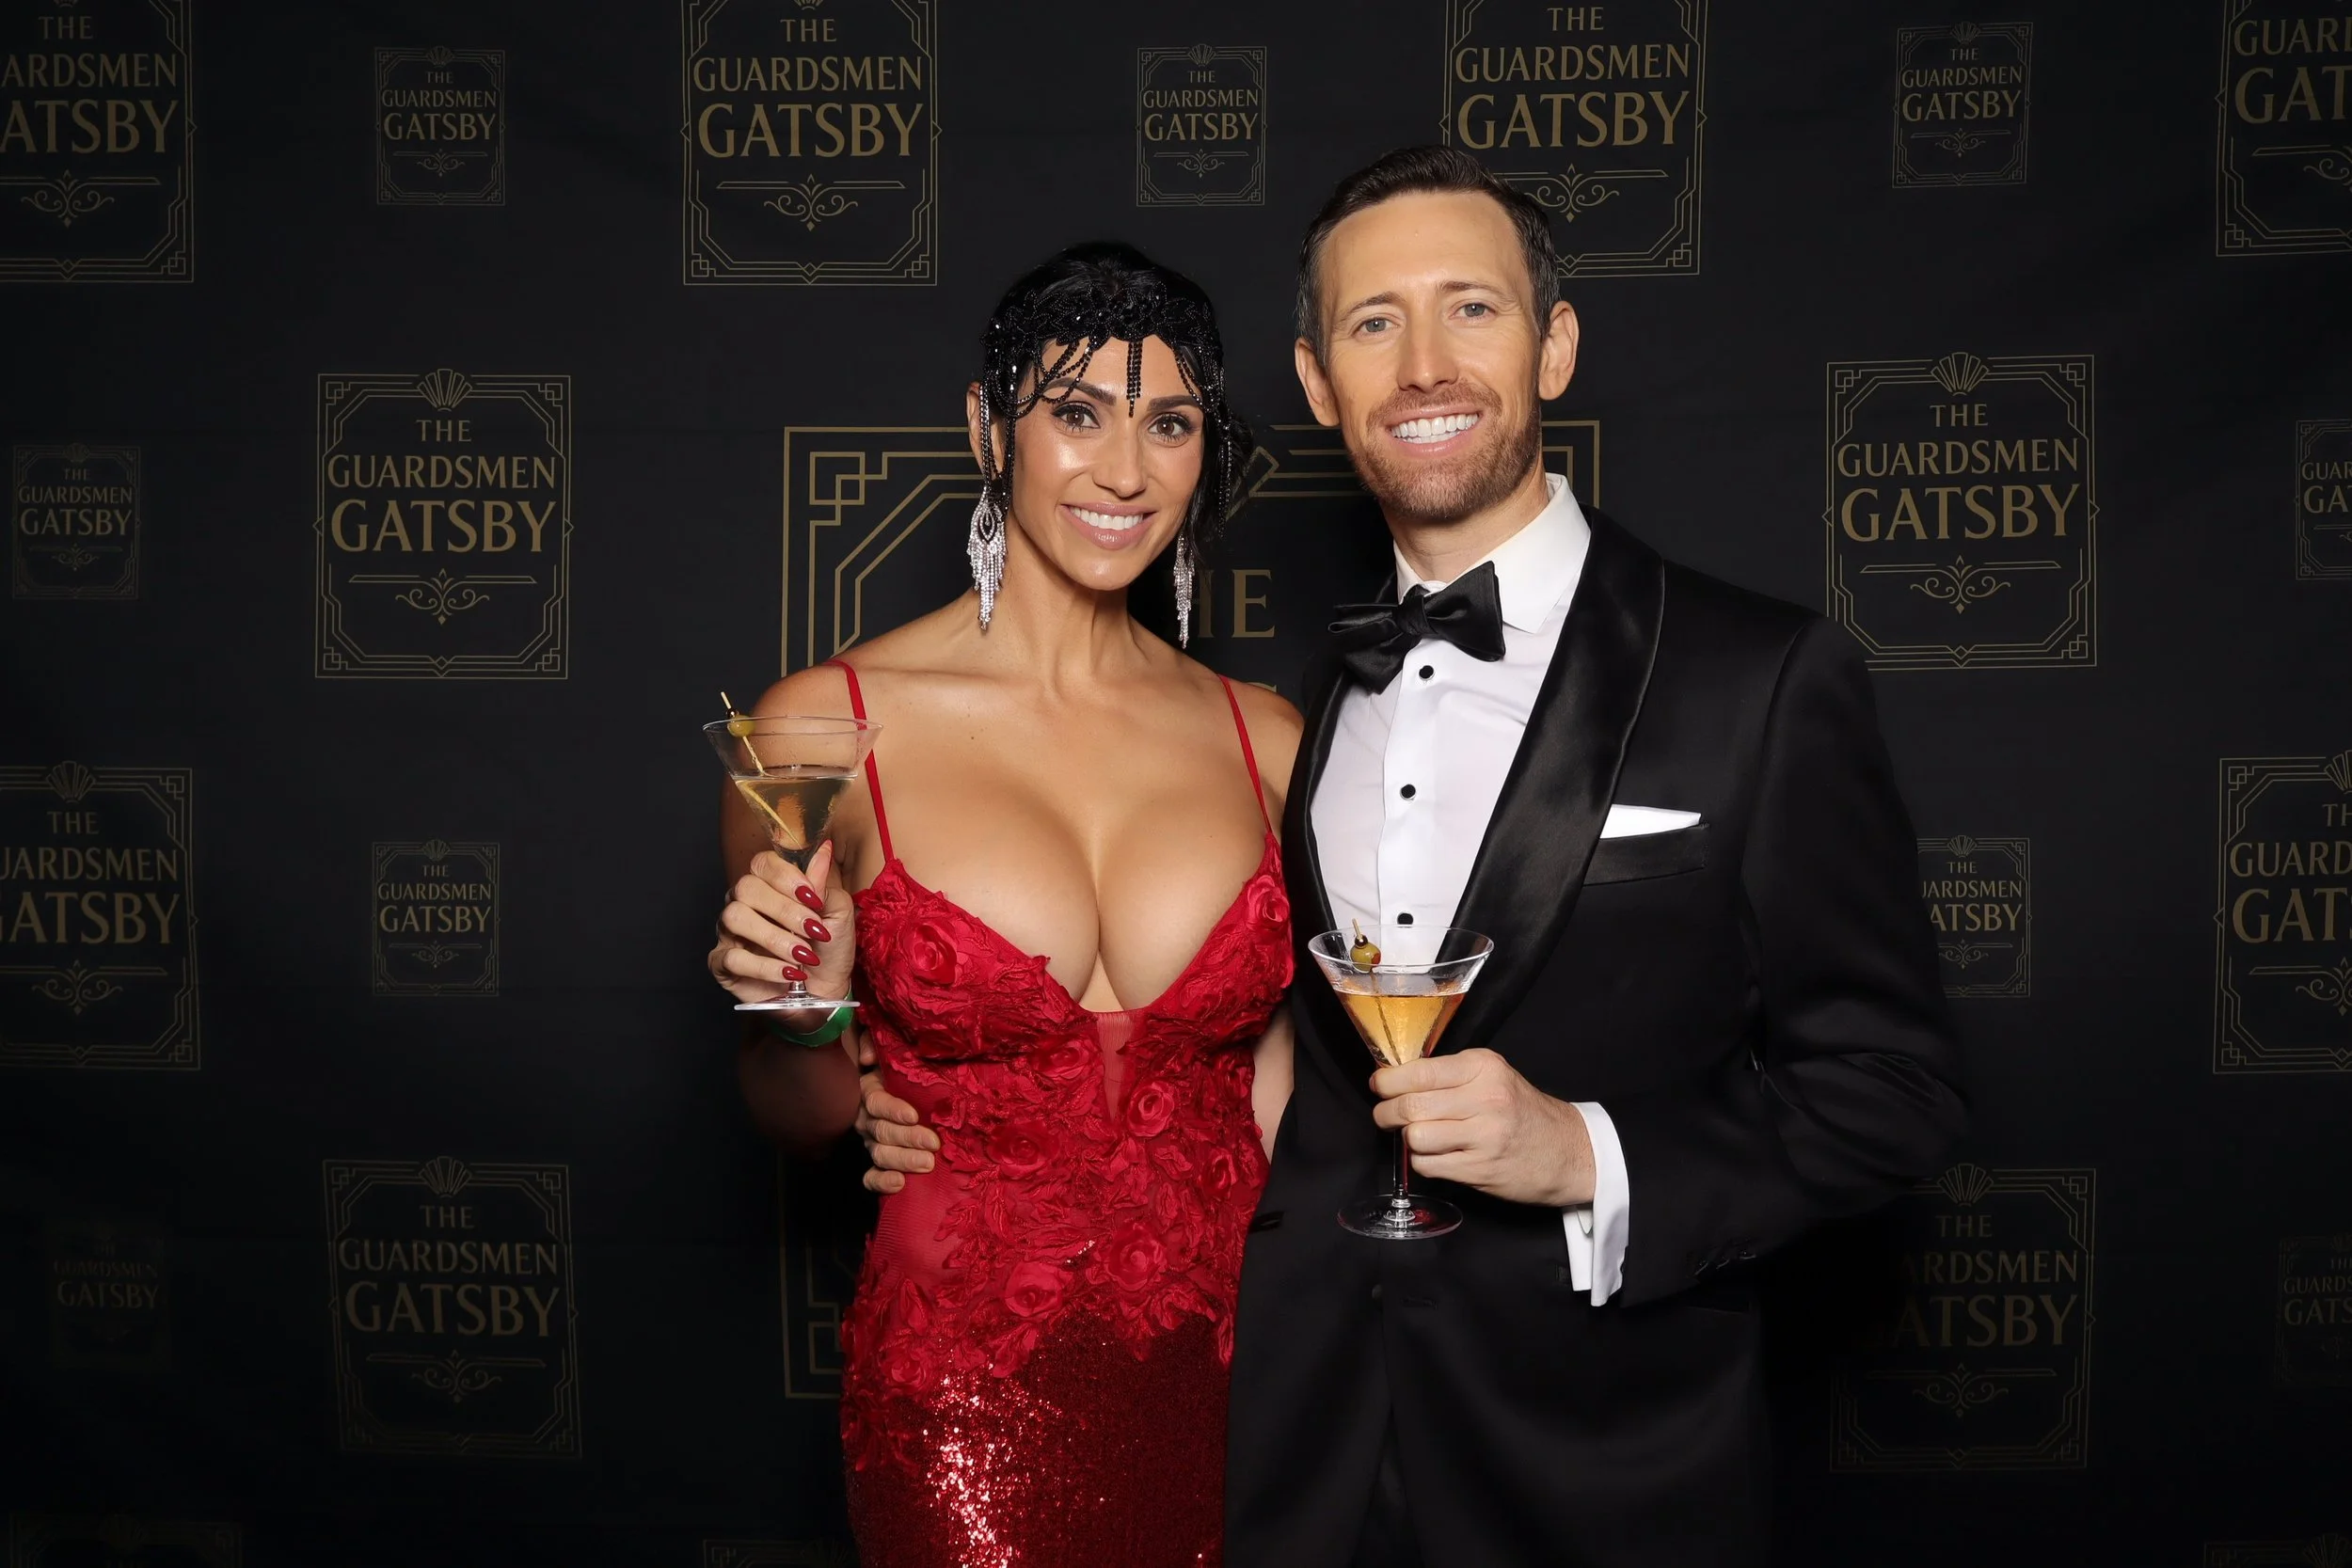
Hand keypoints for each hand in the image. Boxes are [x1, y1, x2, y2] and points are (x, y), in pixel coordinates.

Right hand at [708, 840, 855, 1005]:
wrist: (824, 992)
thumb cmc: (829, 949)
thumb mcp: (836, 914)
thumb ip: (823, 884)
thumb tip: (823, 849)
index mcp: (770, 886)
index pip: (763, 863)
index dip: (786, 877)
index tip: (813, 898)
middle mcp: (744, 903)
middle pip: (746, 887)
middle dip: (785, 910)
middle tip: (814, 931)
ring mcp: (730, 932)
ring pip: (734, 917)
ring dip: (775, 938)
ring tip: (804, 955)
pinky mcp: (722, 963)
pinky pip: (732, 957)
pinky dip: (766, 966)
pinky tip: (790, 974)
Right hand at [853, 1033, 934, 1194]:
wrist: (913, 1090)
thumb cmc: (908, 1069)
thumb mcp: (893, 1052)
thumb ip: (876, 1044)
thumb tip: (868, 1058)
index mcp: (870, 1090)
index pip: (875, 1101)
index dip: (892, 1109)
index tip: (914, 1115)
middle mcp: (867, 1118)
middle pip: (881, 1131)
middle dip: (907, 1139)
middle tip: (932, 1145)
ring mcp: (871, 1141)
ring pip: (879, 1154)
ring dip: (902, 1161)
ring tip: (927, 1164)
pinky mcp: (877, 1162)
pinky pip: (871, 1177)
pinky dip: (882, 1182)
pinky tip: (899, 1184)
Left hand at [1370, 1048, 1594, 1207]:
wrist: (1568, 1151)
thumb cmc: (1521, 1111)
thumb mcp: (1493, 1078)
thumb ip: (1449, 1076)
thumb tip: (1394, 1080)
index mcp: (1483, 1067)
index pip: (1418, 1072)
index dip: (1387, 1082)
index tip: (1379, 1086)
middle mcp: (1485, 1098)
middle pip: (1410, 1106)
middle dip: (1386, 1113)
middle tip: (1385, 1115)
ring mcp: (1484, 1136)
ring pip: (1415, 1136)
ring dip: (1407, 1139)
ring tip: (1417, 1136)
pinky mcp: (1480, 1169)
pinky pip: (1428, 1164)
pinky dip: (1422, 1161)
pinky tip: (1436, 1155)